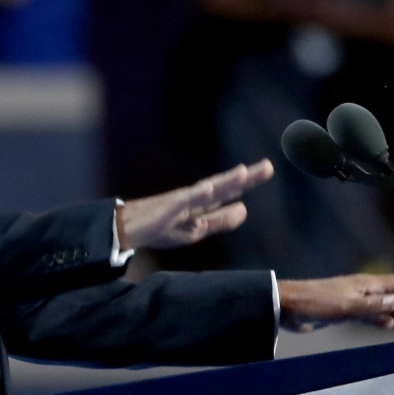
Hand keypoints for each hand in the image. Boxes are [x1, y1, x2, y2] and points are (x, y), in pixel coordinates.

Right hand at [118, 159, 273, 249]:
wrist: (125, 228)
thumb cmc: (159, 226)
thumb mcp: (196, 228)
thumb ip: (220, 219)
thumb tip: (245, 209)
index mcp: (202, 203)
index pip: (229, 190)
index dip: (249, 180)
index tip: (268, 168)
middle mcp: (193, 198)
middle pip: (222, 186)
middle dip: (244, 178)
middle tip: (267, 166)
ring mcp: (179, 202)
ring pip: (206, 190)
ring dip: (223, 182)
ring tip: (243, 173)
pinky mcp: (165, 209)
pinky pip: (182, 201)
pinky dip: (196, 194)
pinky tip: (209, 187)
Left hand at [278, 273, 393, 331]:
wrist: (287, 306)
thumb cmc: (313, 302)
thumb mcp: (344, 306)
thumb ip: (369, 306)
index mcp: (365, 285)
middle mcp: (362, 290)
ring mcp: (353, 300)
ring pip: (386, 302)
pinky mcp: (343, 311)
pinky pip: (370, 314)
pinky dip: (382, 318)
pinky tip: (389, 324)